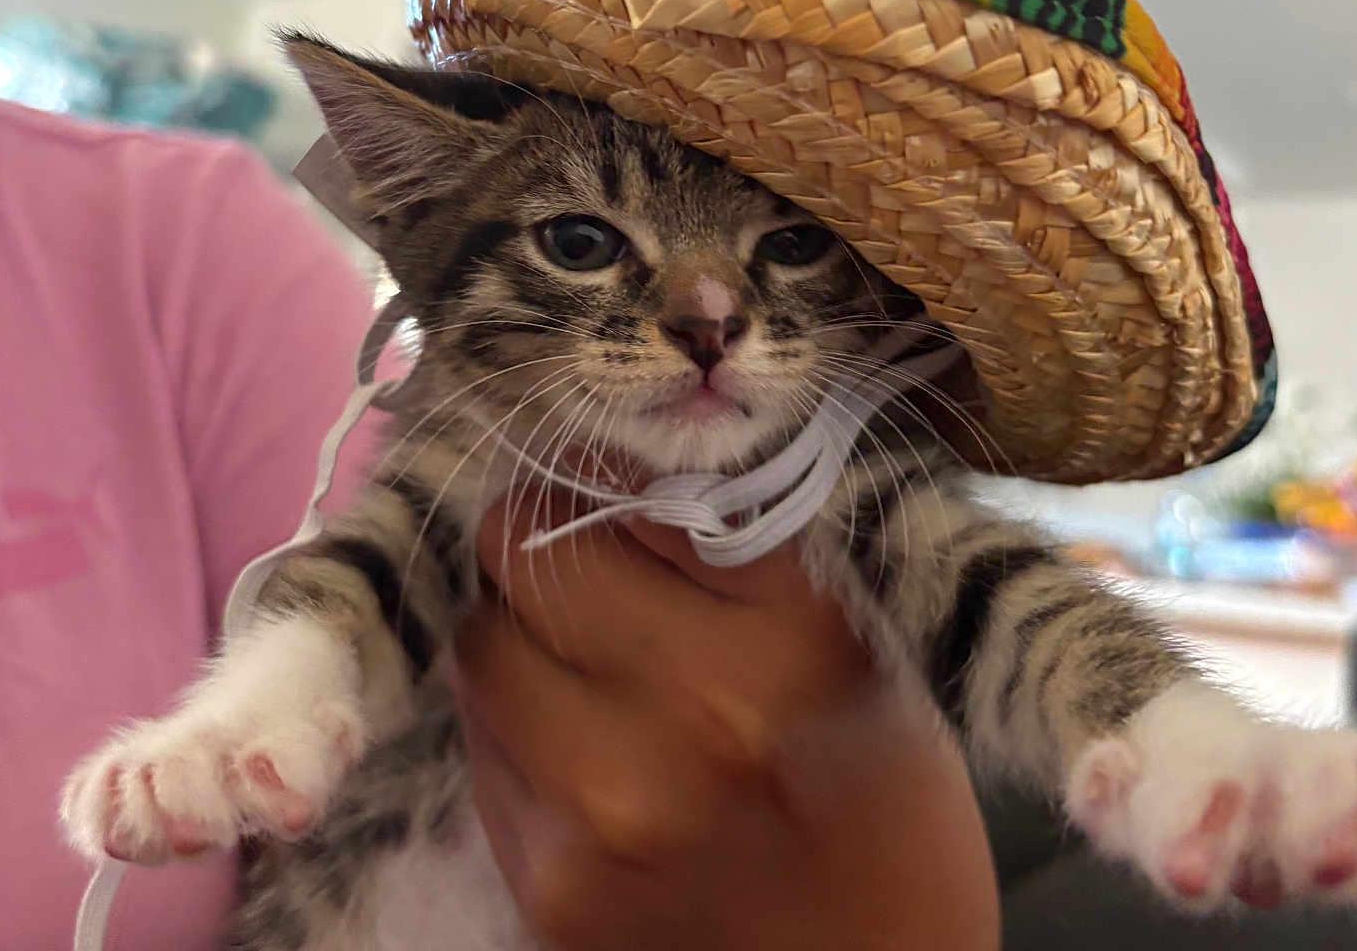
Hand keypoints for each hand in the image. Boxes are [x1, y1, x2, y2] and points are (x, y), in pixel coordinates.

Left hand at [453, 493, 999, 950]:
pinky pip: (481, 748)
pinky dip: (516, 728)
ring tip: (582, 668)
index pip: (620, 489)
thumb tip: (602, 467)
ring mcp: (608, 809)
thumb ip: (732, 545)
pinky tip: (583, 754)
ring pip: (479, 644)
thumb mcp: (847, 637)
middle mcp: (695, 714)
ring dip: (518, 637)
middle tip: (577, 569)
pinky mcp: (548, 888)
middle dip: (538, 543)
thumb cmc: (877, 787)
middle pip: (518, 550)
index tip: (597, 480)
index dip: (594, 473)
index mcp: (790, 632)